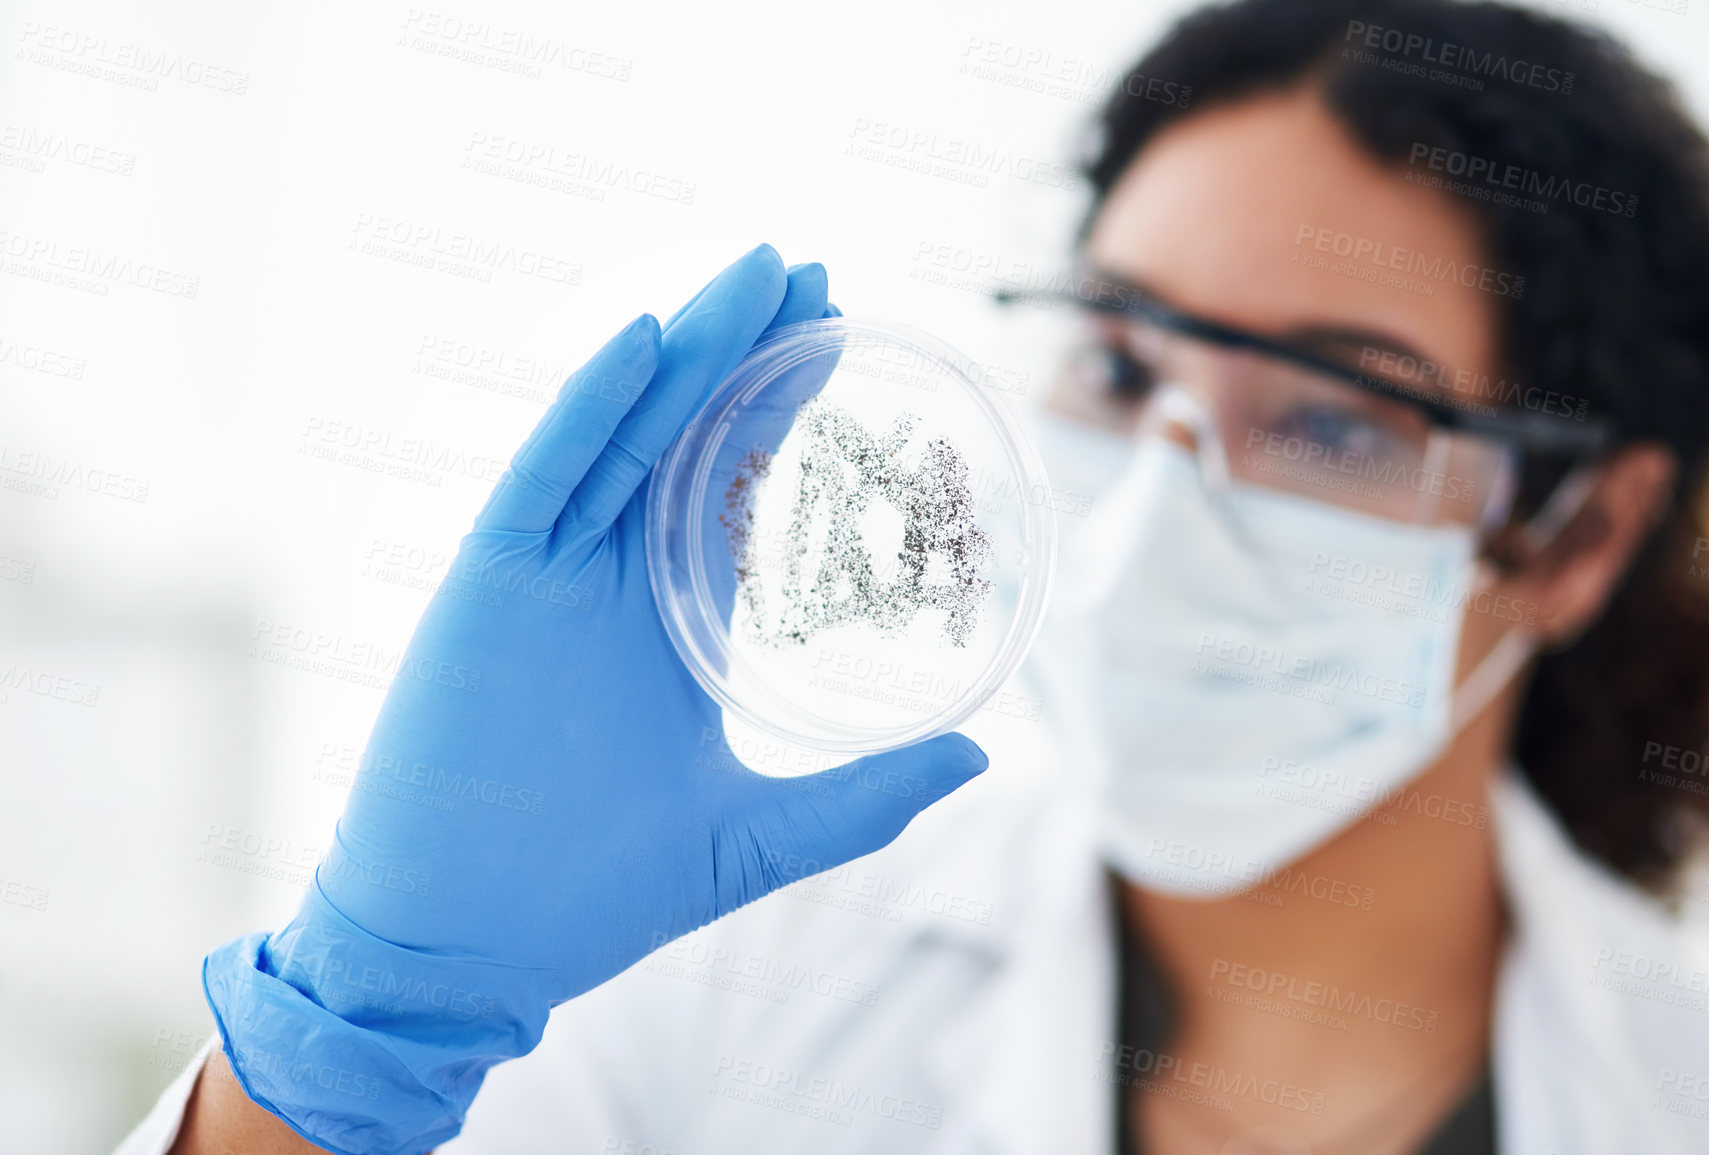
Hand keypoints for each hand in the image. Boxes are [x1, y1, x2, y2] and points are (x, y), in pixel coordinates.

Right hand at [200, 245, 988, 1154]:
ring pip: (623, 436)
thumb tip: (977, 760)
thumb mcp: (755, 841)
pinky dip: (588, 411)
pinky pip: (542, 479)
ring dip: (687, 352)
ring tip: (758, 277)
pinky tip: (646, 344)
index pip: (734, 488)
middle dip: (746, 353)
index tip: (838, 338)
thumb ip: (862, 800)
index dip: (783, 410)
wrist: (464, 952)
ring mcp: (548, 577)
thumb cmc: (595, 899)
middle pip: (684, 438)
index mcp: (667, 624)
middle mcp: (609, 582)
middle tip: (811, 275)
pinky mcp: (487, 587)